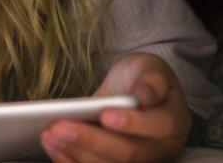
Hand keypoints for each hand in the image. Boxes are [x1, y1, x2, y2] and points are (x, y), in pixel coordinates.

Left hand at [40, 53, 191, 161]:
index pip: (157, 126)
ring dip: (75, 153)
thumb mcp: (149, 68)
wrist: (134, 90)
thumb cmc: (142, 78)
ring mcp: (138, 162)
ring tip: (49, 135)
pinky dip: (70, 161)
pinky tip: (51, 147)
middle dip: (90, 140)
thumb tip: (144, 95)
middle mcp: (160, 150)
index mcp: (173, 122)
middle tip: (59, 127)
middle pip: (126, 153)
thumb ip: (150, 80)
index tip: (105, 115)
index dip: (131, 123)